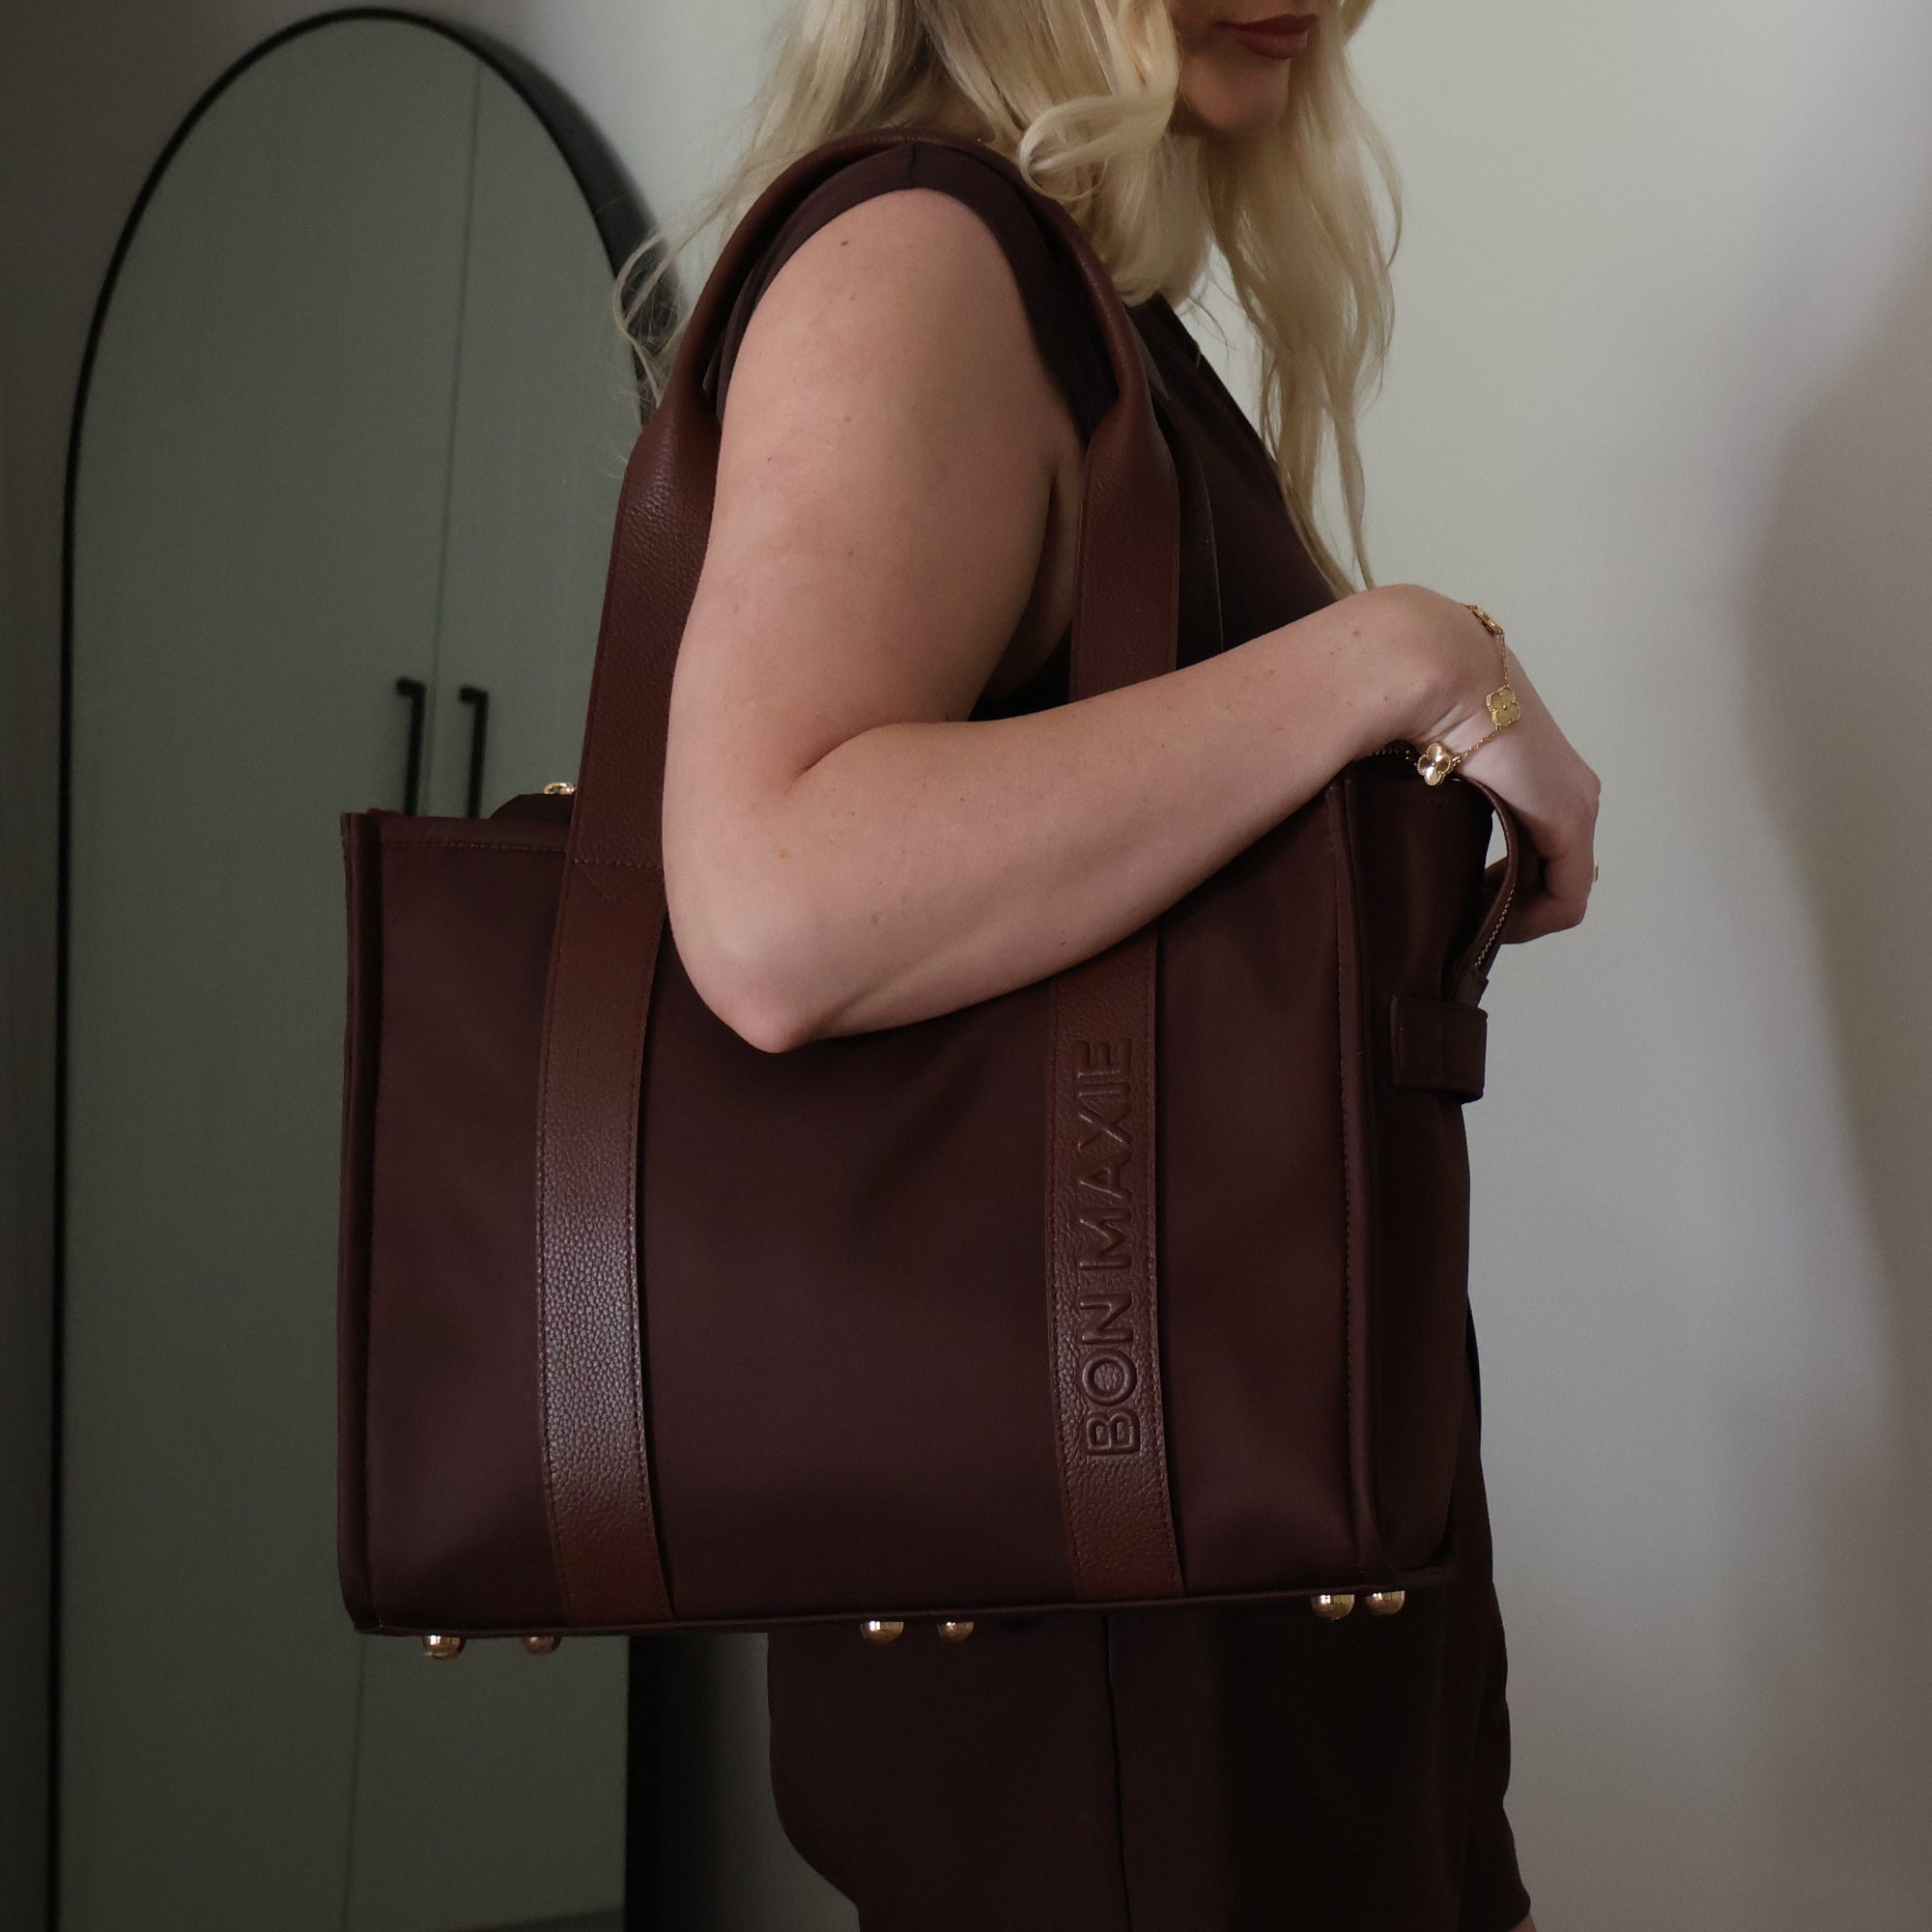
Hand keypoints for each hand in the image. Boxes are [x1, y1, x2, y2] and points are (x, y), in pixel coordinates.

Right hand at [1394, 590, 1599, 941]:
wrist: (1435, 671)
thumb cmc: (1414, 707)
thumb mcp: (1423, 762)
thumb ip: (1431, 793)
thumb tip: (1379, 828)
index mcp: (1532, 770)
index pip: (1539, 847)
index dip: (1501, 885)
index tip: (1456, 894)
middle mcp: (1565, 789)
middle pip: (1551, 871)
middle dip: (1509, 901)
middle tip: (1462, 913)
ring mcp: (1574, 805)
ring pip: (1559, 888)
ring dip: (1515, 913)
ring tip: (1469, 919)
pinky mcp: (1570, 820)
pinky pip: (1566, 899)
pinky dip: (1529, 921)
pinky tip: (1486, 921)